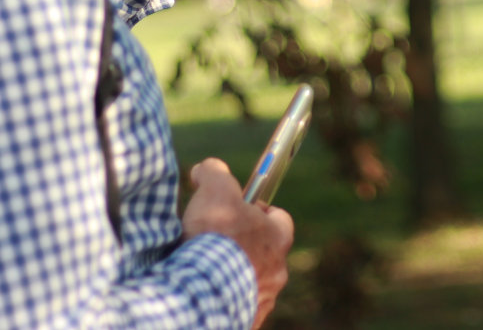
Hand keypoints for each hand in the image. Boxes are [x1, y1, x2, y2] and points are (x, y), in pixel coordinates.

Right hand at [182, 158, 293, 329]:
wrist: (202, 293)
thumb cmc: (215, 239)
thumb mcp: (215, 190)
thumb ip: (215, 173)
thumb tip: (207, 168)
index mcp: (278, 239)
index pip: (280, 219)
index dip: (260, 211)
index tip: (240, 209)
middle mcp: (277, 273)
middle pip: (264, 253)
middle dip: (244, 245)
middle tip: (216, 241)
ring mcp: (262, 300)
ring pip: (251, 281)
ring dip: (232, 274)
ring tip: (205, 269)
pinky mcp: (246, 321)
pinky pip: (236, 305)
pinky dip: (223, 297)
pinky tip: (203, 290)